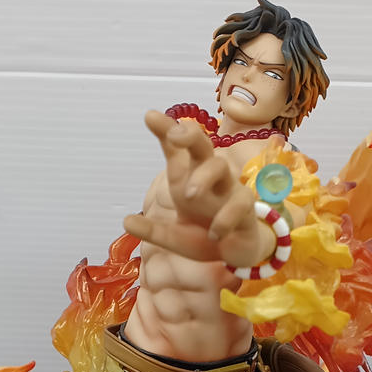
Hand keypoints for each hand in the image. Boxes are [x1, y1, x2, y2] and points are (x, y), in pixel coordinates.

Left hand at [122, 111, 274, 268]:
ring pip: (220, 166)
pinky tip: (214, 234)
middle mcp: (210, 176)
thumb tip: (126, 222)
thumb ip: (152, 228)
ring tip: (189, 196)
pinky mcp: (246, 207)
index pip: (177, 148)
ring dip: (203, 177)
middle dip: (189, 135)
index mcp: (189, 177)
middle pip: (202, 145)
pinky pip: (239, 204)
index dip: (165, 129)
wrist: (234, 254)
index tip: (150, 116)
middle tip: (174, 136)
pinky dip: (225, 218)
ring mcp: (229, 189)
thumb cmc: (203, 233)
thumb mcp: (174, 234)